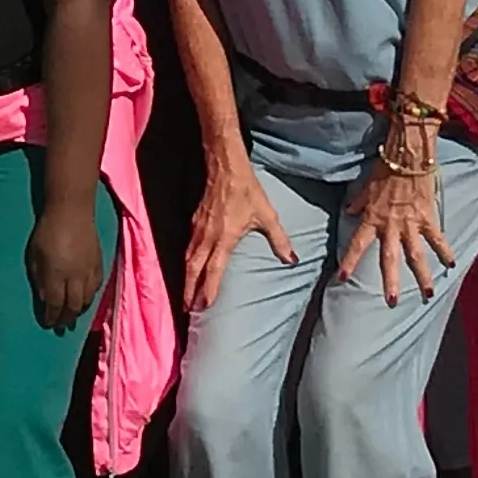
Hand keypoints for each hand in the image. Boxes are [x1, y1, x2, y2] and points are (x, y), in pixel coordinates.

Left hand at [25, 198, 105, 331]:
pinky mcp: (99, 264)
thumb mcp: (34, 255)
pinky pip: (96, 288)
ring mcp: (88, 271)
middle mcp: (74, 277)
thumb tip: (43, 298)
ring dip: (78, 311)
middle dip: (65, 319)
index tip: (47, 324)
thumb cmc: (47, 230)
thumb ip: (38, 278)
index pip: (54, 305)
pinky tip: (85, 299)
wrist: (72, 211)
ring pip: (86, 300)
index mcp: (55, 275)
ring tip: (72, 316)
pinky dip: (90, 297)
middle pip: (72, 307)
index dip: (51, 317)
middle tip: (60, 326)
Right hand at [183, 160, 296, 312]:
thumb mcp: (267, 215)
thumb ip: (279, 240)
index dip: (209, 289)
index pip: (214, 270)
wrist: (225, 167)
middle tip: (187, 310)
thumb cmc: (247, 190)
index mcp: (224, 238)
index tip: (204, 307)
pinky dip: (186, 262)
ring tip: (185, 295)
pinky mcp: (194, 222)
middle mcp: (207, 237)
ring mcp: (197, 229)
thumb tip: (292, 260)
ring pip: (187, 259)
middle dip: (189, 291)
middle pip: (193, 269)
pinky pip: (187, 247)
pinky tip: (189, 268)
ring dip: (186, 279)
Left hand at [337, 156, 455, 305]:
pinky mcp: (427, 217)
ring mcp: (410, 223)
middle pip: (389, 258)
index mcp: (372, 218)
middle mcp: (390, 225)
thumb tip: (348, 209)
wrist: (408, 156)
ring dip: (422, 275)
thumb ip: (358, 201)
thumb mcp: (367, 186)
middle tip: (391, 301)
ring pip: (416, 255)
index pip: (357, 244)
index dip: (349, 261)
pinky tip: (452, 264)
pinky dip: (445, 251)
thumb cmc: (385, 169)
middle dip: (390, 281)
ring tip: (428, 293)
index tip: (342, 278)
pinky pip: (437, 238)